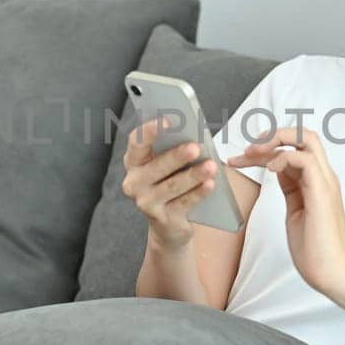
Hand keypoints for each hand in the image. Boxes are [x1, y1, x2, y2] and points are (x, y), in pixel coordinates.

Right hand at [121, 115, 219, 249]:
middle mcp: (134, 182)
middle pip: (155, 167)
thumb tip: (193, 135)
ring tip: (211, 166)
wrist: (169, 223)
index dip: (150, 131)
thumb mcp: (170, 164)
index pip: (136, 142)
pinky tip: (210, 184)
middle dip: (177, 156)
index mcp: (133, 161)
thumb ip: (175, 148)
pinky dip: (198, 193)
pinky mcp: (161, 219)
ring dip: (193, 175)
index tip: (168, 121)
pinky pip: (182, 204)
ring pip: (171, 186)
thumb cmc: (171, 182)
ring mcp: (146, 202)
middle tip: (195, 147)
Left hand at [227, 125, 344, 299]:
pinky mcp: (322, 193)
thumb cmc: (315, 249)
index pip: (293, 148)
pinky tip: (268, 169)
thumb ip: (291, 189)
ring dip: (274, 141)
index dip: (265, 149)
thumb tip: (277, 171)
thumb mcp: (295, 211)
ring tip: (252, 154)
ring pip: (306, 138)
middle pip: (303, 135)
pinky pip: (305, 159)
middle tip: (247, 149)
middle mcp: (323, 176)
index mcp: (316, 181)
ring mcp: (325, 182)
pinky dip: (283, 158)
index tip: (239, 159)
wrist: (333, 273)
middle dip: (272, 135)